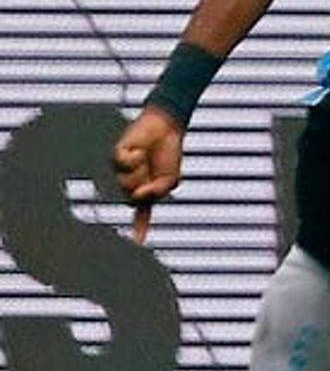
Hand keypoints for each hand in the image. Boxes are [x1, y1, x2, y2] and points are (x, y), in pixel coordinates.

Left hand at [112, 107, 183, 244]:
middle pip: (131, 197)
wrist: (167, 129)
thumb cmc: (169, 153)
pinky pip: (123, 165)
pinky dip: (134, 158)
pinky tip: (138, 151)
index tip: (139, 242)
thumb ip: (157, 193)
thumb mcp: (171, 179)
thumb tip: (137, 196)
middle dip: (145, 186)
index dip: (140, 227)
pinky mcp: (117, 158)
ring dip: (139, 171)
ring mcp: (122, 171)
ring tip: (145, 158)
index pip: (141, 213)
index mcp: (145, 190)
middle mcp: (131, 183)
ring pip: (126, 183)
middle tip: (151, 171)